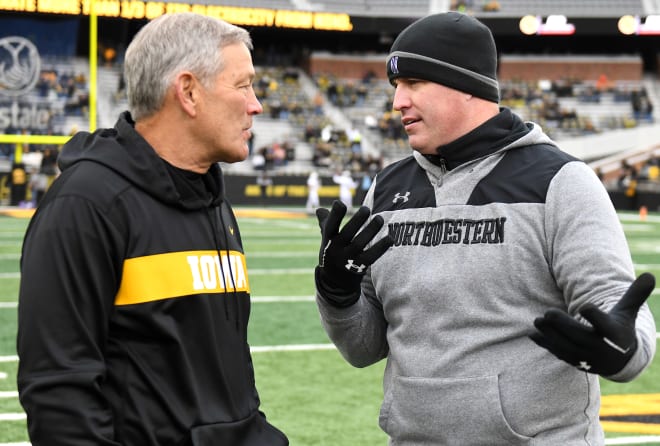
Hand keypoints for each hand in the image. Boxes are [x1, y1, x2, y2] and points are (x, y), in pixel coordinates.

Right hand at [315, 200, 392, 306]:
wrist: (335, 283)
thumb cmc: (332, 255)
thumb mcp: (326, 241)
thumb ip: (325, 224)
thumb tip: (319, 209)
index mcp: (328, 241)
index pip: (330, 226)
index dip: (334, 215)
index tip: (340, 203)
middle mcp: (336, 250)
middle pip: (348, 233)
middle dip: (357, 220)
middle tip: (366, 209)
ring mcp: (348, 260)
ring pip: (360, 243)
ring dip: (371, 230)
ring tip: (379, 218)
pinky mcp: (359, 268)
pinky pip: (372, 256)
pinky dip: (381, 247)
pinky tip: (390, 238)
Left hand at [530, 273, 654, 375]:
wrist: (619, 360)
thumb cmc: (620, 329)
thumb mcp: (628, 313)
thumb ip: (635, 295)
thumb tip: (649, 275)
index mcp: (614, 334)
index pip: (604, 325)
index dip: (595, 316)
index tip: (585, 306)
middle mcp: (601, 348)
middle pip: (579, 336)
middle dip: (562, 325)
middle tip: (548, 313)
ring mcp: (587, 358)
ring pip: (566, 347)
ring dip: (550, 335)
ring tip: (538, 320)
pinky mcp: (575, 363)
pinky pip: (559, 354)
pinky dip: (546, 345)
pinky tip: (533, 334)